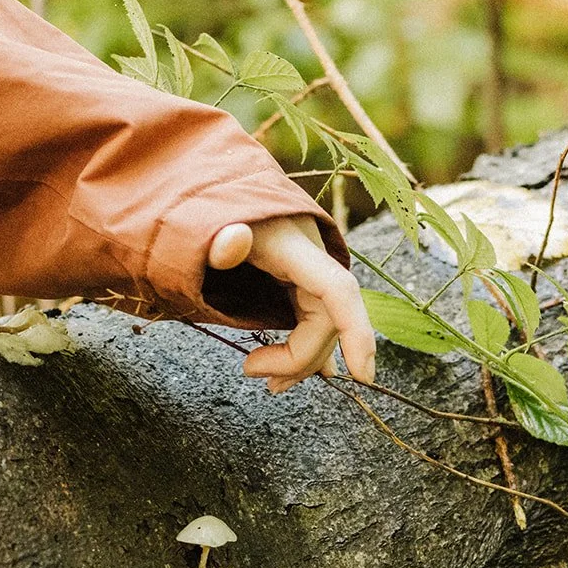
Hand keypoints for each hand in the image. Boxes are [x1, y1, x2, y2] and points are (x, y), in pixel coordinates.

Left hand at [207, 217, 376, 392]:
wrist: (212, 186)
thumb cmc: (207, 207)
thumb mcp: (205, 223)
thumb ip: (217, 238)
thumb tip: (234, 239)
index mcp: (295, 246)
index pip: (338, 291)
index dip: (356, 333)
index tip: (363, 376)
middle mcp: (311, 258)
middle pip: (327, 320)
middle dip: (300, 358)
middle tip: (259, 377)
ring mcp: (308, 270)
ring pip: (323, 324)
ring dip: (303, 358)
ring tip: (272, 381)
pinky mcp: (298, 278)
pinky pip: (314, 318)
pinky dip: (308, 345)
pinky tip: (313, 370)